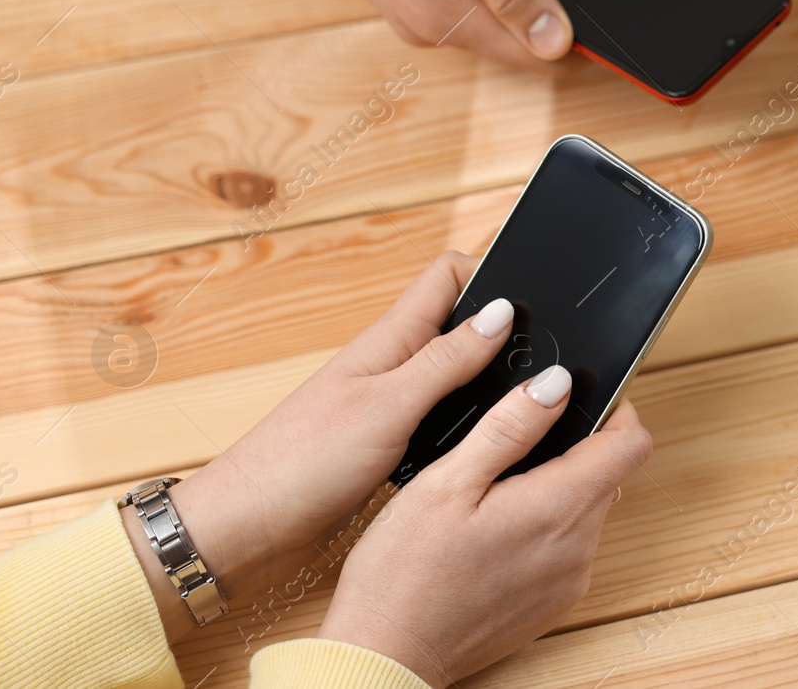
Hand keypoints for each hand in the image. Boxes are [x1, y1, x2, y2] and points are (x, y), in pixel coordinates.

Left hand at [166, 252, 519, 614]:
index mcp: (390, 340)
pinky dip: (470, 420)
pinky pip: (443, 416)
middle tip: (550, 353)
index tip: (538, 293)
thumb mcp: (387, 406)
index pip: (448, 276)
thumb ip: (445, 361)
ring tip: (532, 395)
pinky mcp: (389, 443)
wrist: (247, 528)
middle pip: (460, 322)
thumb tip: (502, 314)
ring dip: (490, 377)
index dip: (491, 271)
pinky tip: (491, 440)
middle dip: (504, 328)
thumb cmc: (300, 463)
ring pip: (456, 372)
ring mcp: (391, 403)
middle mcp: (393, 364)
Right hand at [318, 389, 650, 685]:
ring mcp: (569, 580)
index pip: (631, 444)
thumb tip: (557, 384)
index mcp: (557, 508)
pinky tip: (494, 532)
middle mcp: (578, 548)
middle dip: (572, 449)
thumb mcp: (447, 481)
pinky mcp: (555, 603)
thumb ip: (510, 427)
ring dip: (555, 489)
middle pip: (607, 474)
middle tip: (511, 448)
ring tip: (493, 492)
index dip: (616, 412)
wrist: (388, 653)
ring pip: (586, 509)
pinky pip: (568, 547)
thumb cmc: (403, 571)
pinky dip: (544, 528)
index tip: (582, 401)